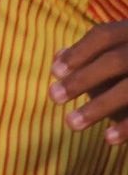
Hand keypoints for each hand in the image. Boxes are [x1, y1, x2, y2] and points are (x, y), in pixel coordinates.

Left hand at [50, 21, 127, 145]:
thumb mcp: (119, 54)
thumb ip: (91, 55)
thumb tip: (58, 58)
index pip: (105, 36)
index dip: (79, 52)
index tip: (53, 71)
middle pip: (117, 61)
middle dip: (83, 79)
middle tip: (53, 97)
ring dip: (99, 107)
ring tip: (71, 123)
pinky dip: (127, 126)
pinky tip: (107, 139)